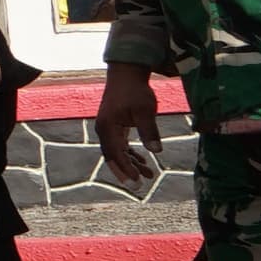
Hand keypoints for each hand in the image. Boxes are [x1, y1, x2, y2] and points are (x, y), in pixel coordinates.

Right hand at [96, 66, 165, 190]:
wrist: (126, 75)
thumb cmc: (135, 91)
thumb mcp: (145, 110)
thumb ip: (149, 131)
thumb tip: (157, 151)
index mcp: (108, 127)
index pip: (116, 154)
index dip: (126, 169)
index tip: (138, 181)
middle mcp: (104, 130)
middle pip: (112, 157)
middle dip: (125, 171)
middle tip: (139, 186)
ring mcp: (108, 128)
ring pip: (117, 152)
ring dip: (131, 164)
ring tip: (149, 174)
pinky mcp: (114, 126)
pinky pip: (120, 145)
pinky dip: (130, 154)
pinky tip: (143, 160)